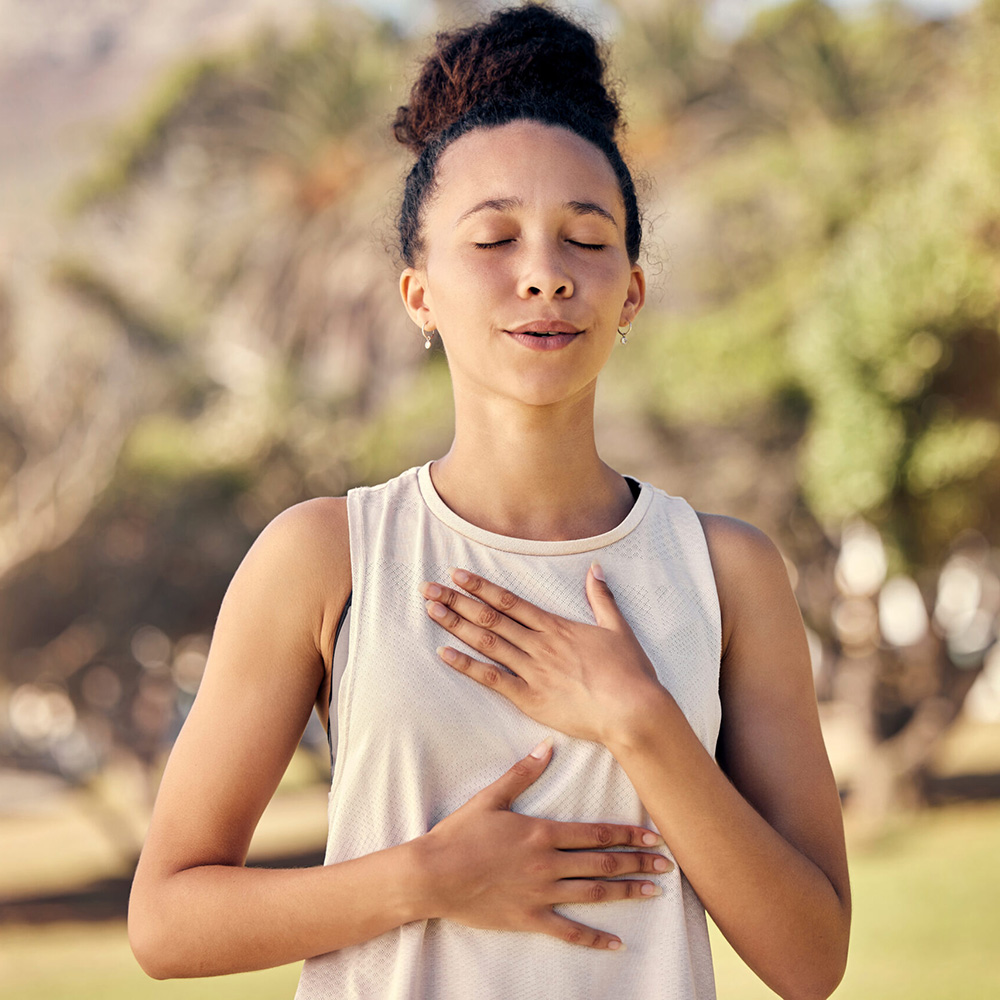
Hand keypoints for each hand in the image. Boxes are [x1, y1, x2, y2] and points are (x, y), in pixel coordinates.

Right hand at [415, 739, 671, 949]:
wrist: (433, 875)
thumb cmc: (459, 834)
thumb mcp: (490, 797)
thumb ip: (522, 773)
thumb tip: (547, 746)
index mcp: (542, 832)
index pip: (595, 833)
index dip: (628, 834)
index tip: (654, 836)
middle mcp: (548, 863)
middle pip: (603, 862)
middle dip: (638, 862)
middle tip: (668, 865)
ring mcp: (541, 894)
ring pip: (594, 893)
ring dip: (626, 891)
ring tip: (654, 892)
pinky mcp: (529, 918)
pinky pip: (568, 931)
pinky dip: (594, 938)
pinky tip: (616, 942)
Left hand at [419, 564, 664, 744]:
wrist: (633, 710)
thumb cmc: (630, 672)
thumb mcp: (618, 628)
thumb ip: (602, 598)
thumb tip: (595, 569)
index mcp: (556, 626)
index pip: (510, 601)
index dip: (480, 587)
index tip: (457, 575)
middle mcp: (539, 644)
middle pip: (490, 617)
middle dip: (457, 601)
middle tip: (428, 588)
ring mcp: (532, 670)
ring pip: (487, 642)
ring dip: (456, 625)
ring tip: (431, 611)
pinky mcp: (530, 698)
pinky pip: (492, 679)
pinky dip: (467, 665)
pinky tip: (445, 653)